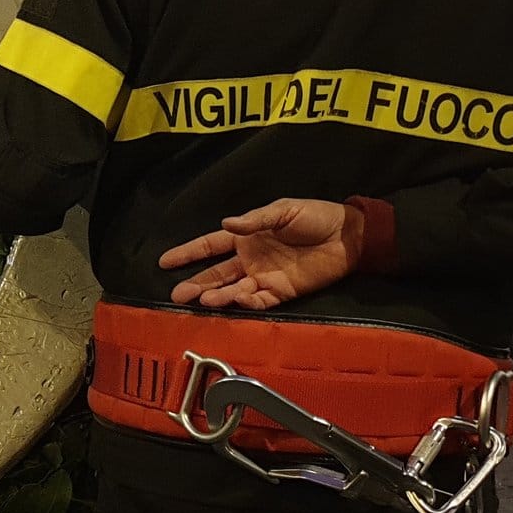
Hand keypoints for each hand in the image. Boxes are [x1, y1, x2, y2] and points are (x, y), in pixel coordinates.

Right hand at [158, 198, 361, 309]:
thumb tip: (226, 223)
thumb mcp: (283, 210)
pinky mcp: (282, 293)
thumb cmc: (315, 217)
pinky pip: (259, 301)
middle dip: (196, 284)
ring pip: (233, 290)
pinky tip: (236, 300)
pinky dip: (246, 302)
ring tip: (203, 300)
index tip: (164, 261)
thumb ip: (254, 220)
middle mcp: (250, 260)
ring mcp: (264, 277)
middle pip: (216, 274)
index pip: (210, 246)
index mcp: (246, 237)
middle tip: (177, 295)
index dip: (187, 253)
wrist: (348, 236)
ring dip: (218, 295)